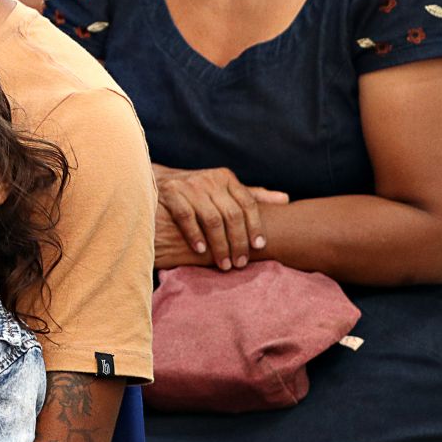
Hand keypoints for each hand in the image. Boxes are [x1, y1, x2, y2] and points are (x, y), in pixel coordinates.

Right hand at [153, 165, 288, 270]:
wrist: (156, 180)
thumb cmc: (197, 190)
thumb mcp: (224, 189)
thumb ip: (252, 195)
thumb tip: (285, 199)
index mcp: (226, 178)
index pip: (248, 203)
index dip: (255, 226)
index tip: (259, 247)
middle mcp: (210, 180)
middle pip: (232, 214)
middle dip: (238, 242)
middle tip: (240, 263)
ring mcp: (190, 186)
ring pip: (212, 219)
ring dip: (220, 244)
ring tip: (224, 264)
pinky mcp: (172, 193)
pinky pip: (187, 218)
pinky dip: (196, 235)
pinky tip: (201, 251)